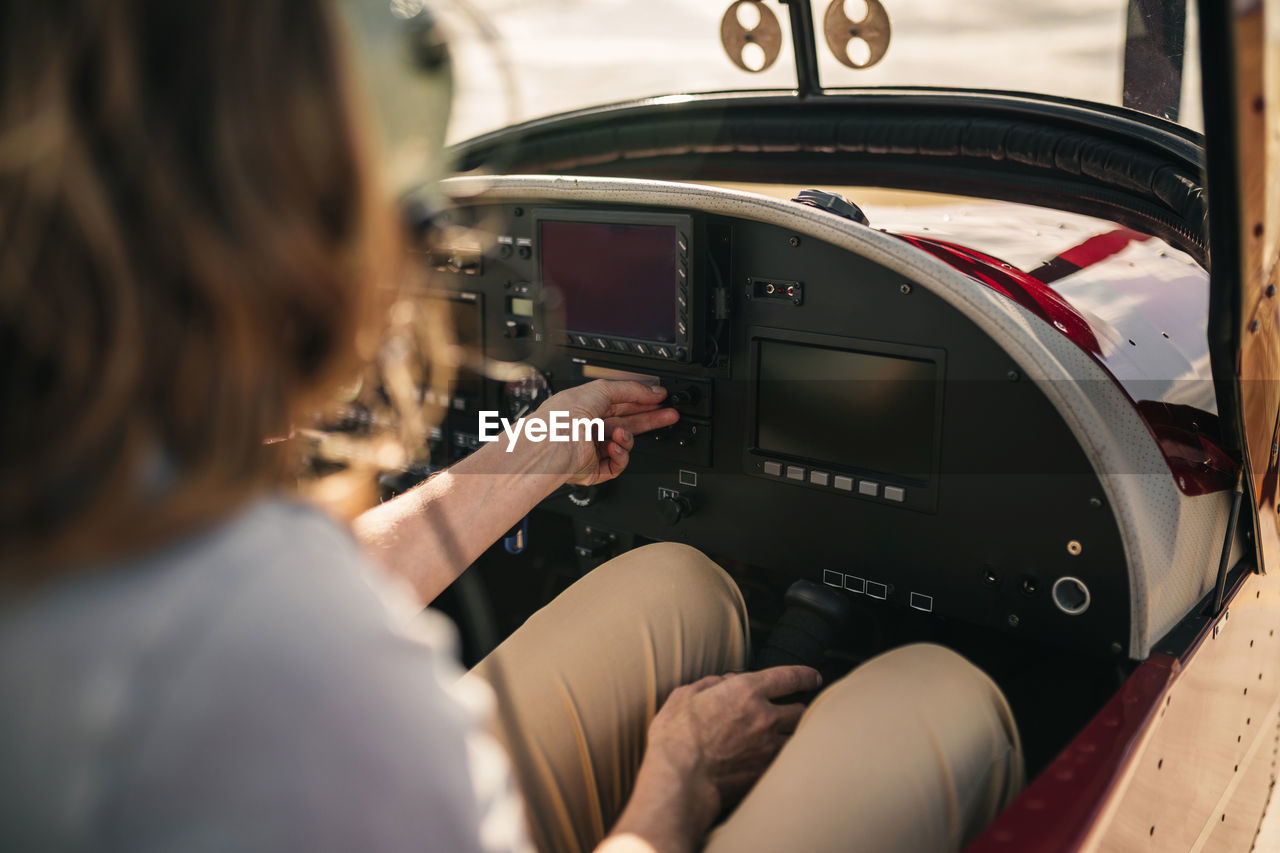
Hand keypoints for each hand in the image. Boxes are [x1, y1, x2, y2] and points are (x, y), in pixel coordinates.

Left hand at [537, 380, 678, 485]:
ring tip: (622, 434)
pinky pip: (619, 464)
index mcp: (588, 407)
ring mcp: (593, 449)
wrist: (553, 444)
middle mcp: (590, 428)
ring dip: (628, 438)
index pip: (622, 403)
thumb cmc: (565, 415)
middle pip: (628, 423)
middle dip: (650, 419)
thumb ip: (631, 389)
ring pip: (625, 444)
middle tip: (670, 415)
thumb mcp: (602, 389)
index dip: (643, 401)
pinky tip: (614, 447)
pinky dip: (620, 455)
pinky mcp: (595, 469)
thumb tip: (654, 391)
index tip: (661, 399)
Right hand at [606, 666, 821, 851]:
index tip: (812, 678)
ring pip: (797, 739)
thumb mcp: (685, 696)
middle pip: (800, 711)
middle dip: (796, 710)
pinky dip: (781, 760)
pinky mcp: (765, 774)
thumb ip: (710, 685)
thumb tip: (724, 682)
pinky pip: (784, 764)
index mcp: (746, 691)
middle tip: (790, 712)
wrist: (679, 778)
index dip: (804, 676)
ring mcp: (768, 748)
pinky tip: (771, 762)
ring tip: (785, 738)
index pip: (789, 677)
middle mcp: (765, 717)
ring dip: (792, 737)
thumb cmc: (676, 735)